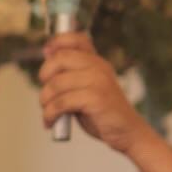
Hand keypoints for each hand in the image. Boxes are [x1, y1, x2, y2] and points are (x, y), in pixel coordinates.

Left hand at [39, 36, 145, 152]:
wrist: (127, 133)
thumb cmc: (102, 113)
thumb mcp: (85, 89)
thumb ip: (69, 74)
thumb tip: (48, 53)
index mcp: (97, 62)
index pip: (77, 38)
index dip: (58, 41)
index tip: (47, 52)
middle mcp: (98, 67)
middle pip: (60, 58)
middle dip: (44, 76)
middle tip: (45, 93)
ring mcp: (99, 82)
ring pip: (57, 83)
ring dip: (45, 101)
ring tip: (47, 113)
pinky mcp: (97, 99)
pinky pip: (62, 102)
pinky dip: (50, 114)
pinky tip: (50, 122)